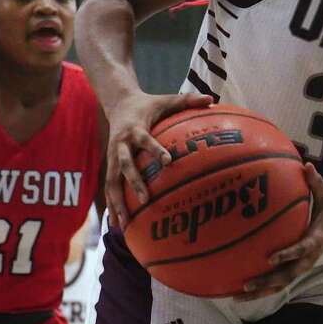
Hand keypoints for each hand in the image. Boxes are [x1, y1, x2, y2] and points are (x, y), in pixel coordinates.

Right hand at [103, 90, 211, 228]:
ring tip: (122, 225)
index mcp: (135, 129)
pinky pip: (110, 187)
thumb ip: (188, 100)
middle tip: (145, 200)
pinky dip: (113, 205)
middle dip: (134, 183)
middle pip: (124, 165)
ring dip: (116, 203)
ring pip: (112, 182)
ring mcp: (113, 156)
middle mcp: (120, 145)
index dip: (155, 149)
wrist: (119, 103)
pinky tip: (117, 225)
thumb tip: (212, 99)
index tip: (168, 161)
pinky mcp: (110, 165)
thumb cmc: (149, 103)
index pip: (145, 140)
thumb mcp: (167, 99)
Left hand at [238, 163, 322, 300]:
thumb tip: (306, 164)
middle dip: (267, 281)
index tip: (270, 257)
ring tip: (236, 296)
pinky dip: (261, 289)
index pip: (300, 249)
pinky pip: (277, 282)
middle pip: (287, 276)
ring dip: (260, 292)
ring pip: (280, 284)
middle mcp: (307, 258)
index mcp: (315, 240)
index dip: (286, 254)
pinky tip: (239, 291)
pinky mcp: (295, 269)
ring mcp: (301, 266)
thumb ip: (316, 182)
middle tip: (246, 283)